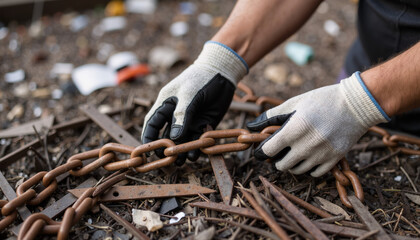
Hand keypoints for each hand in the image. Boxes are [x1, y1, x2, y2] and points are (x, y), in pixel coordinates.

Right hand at [142, 41, 247, 163]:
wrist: (223, 73)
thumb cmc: (201, 79)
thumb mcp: (189, 94)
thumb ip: (182, 115)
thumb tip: (174, 138)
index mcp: (165, 104)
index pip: (152, 124)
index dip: (149, 138)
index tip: (149, 151)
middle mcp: (175, 115)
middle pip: (167, 136)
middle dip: (167, 149)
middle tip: (169, 160)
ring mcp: (189, 121)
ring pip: (182, 140)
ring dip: (182, 151)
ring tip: (183, 162)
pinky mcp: (203, 124)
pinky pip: (196, 139)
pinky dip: (195, 148)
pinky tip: (195, 155)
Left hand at [247, 72, 389, 176]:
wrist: (356, 104)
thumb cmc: (322, 100)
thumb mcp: (294, 103)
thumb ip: (271, 116)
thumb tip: (251, 126)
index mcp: (295, 129)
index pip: (268, 151)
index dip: (261, 152)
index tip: (261, 150)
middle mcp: (308, 144)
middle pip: (281, 165)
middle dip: (275, 160)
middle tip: (278, 152)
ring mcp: (322, 154)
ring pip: (297, 171)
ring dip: (291, 164)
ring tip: (294, 153)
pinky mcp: (335, 159)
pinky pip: (315, 173)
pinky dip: (309, 168)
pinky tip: (309, 157)